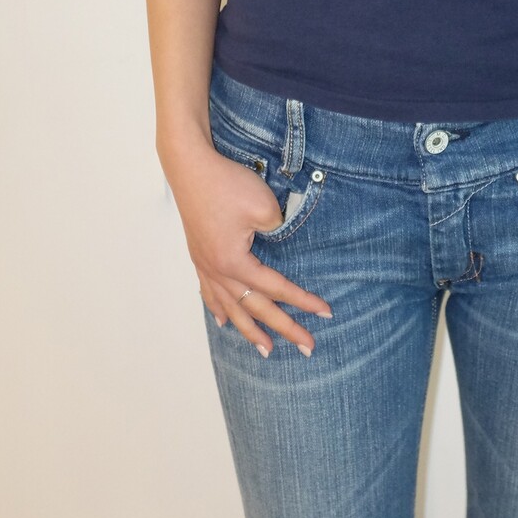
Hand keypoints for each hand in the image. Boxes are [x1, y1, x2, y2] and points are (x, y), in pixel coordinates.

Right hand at [162, 143, 333, 358]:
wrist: (191, 167)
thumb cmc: (227, 184)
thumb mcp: (265, 207)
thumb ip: (277, 230)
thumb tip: (277, 239)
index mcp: (234, 263)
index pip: (276, 289)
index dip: (303, 301)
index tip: (326, 313)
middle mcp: (217, 271)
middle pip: (255, 308)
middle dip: (283, 328)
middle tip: (307, 347)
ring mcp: (205, 265)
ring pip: (230, 307)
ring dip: (248, 330)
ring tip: (265, 350)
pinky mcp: (199, 254)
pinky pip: (210, 292)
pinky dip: (220, 309)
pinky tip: (224, 320)